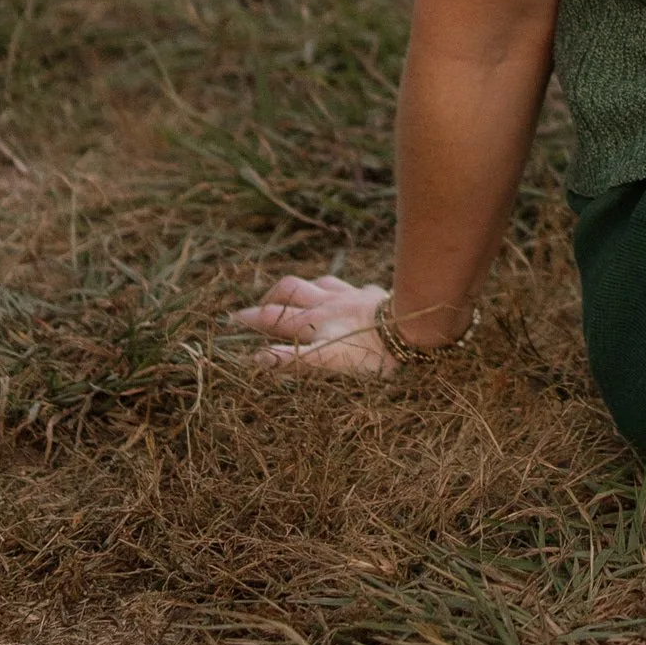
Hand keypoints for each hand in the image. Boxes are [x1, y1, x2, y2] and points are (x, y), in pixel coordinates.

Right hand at [228, 272, 393, 376]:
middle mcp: (328, 304)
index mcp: (313, 321)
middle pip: (291, 291)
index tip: (232, 318)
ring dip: (303, 288)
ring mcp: (351, 296)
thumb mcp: (326, 361)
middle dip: (270, 297)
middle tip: (258, 306)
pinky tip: (348, 293)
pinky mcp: (374, 295)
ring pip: (319, 283)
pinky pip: (352, 286)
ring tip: (296, 294)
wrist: (413, 328)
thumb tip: (256, 358)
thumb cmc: (371, 351)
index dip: (251, 319)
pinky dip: (341, 289)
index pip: (274, 319)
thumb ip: (291, 359)